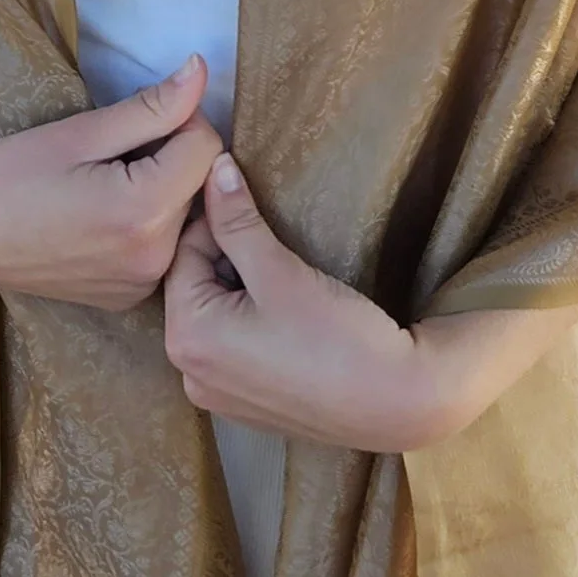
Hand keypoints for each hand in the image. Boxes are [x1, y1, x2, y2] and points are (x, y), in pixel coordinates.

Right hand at [0, 54, 223, 310]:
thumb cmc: (6, 173)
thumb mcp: (80, 132)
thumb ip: (152, 107)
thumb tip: (202, 70)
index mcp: (143, 215)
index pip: (206, 147)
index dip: (182, 118)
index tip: (139, 116)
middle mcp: (151, 261)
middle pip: (198, 184)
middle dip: (172, 156)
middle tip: (115, 151)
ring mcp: (138, 287)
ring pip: (183, 215)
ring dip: (163, 189)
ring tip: (105, 182)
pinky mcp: (124, 299)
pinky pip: (160, 247)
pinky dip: (146, 223)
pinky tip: (102, 214)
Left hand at [163, 155, 577, 451]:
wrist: (393, 400)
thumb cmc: (333, 334)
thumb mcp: (279, 270)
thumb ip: (238, 221)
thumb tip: (214, 169)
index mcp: (186, 338)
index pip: (184, 254)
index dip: (219, 222)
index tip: (255, 204)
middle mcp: (189, 373)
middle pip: (196, 288)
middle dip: (229, 258)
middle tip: (276, 242)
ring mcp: (217, 396)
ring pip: (216, 317)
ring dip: (242, 288)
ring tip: (286, 275)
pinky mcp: (246, 407)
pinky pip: (233, 349)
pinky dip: (253, 323)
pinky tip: (292, 315)